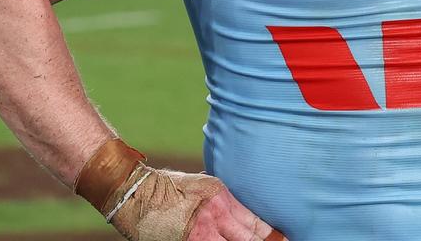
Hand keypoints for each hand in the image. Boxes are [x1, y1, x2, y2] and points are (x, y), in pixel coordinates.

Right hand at [111, 167, 285, 240]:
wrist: (135, 193)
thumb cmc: (171, 187)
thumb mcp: (205, 185)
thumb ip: (226, 200)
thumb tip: (244, 213)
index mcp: (222, 199)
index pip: (257, 225)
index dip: (274, 237)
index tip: (285, 240)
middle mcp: (214, 219)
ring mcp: (200, 237)